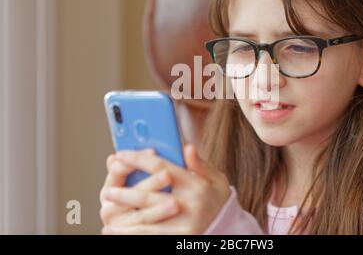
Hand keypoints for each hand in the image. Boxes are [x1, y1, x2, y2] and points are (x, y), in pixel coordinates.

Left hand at [101, 144, 230, 233]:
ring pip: (147, 222)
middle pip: (149, 197)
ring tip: (106, 215)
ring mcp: (184, 225)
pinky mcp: (180, 239)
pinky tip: (119, 233)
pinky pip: (152, 237)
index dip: (138, 159)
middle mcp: (187, 204)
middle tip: (107, 192)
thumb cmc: (219, 200)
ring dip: (124, 218)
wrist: (230, 229)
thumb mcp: (217, 179)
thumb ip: (201, 164)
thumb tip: (187, 147)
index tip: (121, 154)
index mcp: (194, 184)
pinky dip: (134, 235)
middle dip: (125, 194)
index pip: (161, 167)